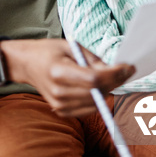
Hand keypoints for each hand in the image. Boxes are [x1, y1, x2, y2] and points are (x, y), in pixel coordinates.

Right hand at [2, 38, 134, 117]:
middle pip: (97, 92)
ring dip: (109, 90)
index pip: (93, 80)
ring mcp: (59, 104)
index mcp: (59, 72)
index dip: (114, 75)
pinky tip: (101, 86)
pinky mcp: (61, 111)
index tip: (128, 67)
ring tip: (115, 76)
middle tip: (127, 70)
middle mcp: (59, 92)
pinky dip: (98, 98)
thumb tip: (114, 71)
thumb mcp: (70, 46)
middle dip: (116, 81)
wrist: (27, 64)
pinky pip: (88, 108)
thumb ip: (92, 59)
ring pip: (95, 102)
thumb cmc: (48, 51)